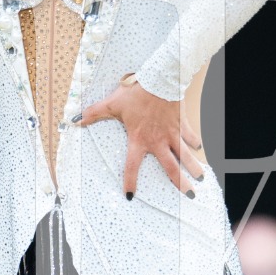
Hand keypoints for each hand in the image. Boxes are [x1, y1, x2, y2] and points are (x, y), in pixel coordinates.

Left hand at [77, 78, 205, 196]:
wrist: (160, 78)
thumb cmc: (136, 93)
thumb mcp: (113, 104)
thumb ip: (94, 113)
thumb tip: (75, 120)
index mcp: (139, 139)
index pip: (132, 166)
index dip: (130, 181)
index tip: (131, 195)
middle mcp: (158, 141)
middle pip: (171, 167)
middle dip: (180, 182)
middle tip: (189, 193)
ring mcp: (172, 133)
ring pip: (185, 155)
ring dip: (193, 167)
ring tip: (200, 179)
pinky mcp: (182, 122)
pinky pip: (190, 135)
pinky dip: (195, 141)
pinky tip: (199, 148)